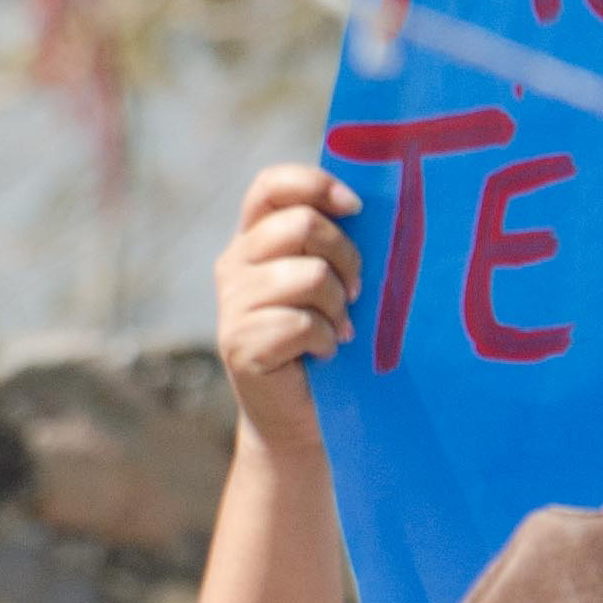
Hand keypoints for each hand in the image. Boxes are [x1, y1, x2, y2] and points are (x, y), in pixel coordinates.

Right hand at [214, 162, 360, 448]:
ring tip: (339, 330)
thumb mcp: (330, 283)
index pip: (272, 185)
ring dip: (338, 306)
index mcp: (255, 238)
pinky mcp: (238, 344)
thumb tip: (370, 208)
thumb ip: (333, 244)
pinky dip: (326, 340)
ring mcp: (231, 304)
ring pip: (309, 275)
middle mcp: (235, 264)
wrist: (301, 418)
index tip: (356, 208)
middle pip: (301, 225)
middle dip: (346, 256)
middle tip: (357, 293)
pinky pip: (301, 323)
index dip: (316, 185)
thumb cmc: (326, 342)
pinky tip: (323, 354)